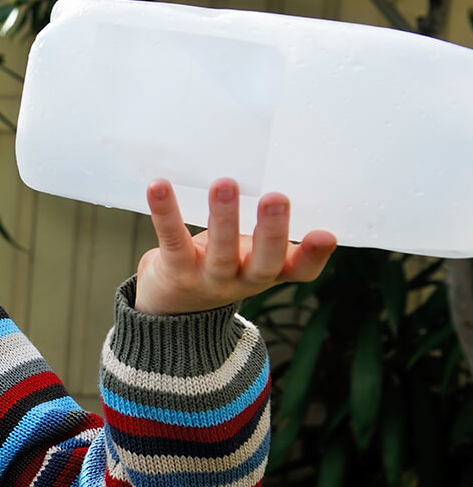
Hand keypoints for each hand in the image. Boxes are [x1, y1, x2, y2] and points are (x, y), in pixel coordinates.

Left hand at [135, 177, 336, 315]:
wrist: (170, 309)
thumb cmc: (218, 267)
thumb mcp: (248, 256)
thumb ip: (265, 233)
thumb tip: (276, 177)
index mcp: (268, 273)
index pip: (300, 271)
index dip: (314, 257)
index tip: (326, 234)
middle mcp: (242, 280)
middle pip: (263, 263)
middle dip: (271, 231)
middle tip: (276, 198)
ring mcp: (208, 280)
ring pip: (221, 252)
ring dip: (224, 217)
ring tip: (224, 184)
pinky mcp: (174, 271)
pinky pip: (172, 239)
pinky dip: (166, 212)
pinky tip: (159, 187)